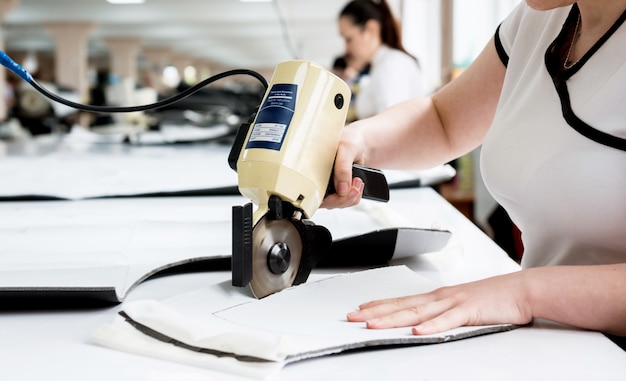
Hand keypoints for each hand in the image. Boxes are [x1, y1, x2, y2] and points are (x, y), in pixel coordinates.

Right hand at [321, 124, 367, 208]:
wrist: (359, 143)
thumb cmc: (349, 140)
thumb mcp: (347, 148)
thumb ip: (343, 168)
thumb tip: (342, 189)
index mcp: (312, 169)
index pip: (313, 195)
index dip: (329, 198)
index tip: (343, 190)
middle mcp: (318, 180)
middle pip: (327, 203)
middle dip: (345, 198)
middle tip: (356, 186)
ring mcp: (328, 186)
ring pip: (337, 203)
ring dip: (351, 197)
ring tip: (358, 181)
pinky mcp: (338, 190)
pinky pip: (345, 201)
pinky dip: (354, 196)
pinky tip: (357, 184)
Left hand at [346, 272, 532, 334]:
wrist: (521, 290)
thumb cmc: (492, 298)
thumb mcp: (461, 306)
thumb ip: (442, 314)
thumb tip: (424, 323)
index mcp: (437, 297)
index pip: (401, 301)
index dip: (379, 305)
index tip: (360, 309)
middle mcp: (441, 297)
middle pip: (402, 306)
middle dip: (375, 312)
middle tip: (352, 317)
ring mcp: (453, 303)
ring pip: (417, 312)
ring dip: (393, 319)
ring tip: (372, 324)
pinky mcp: (469, 311)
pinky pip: (447, 321)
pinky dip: (431, 326)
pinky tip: (416, 331)